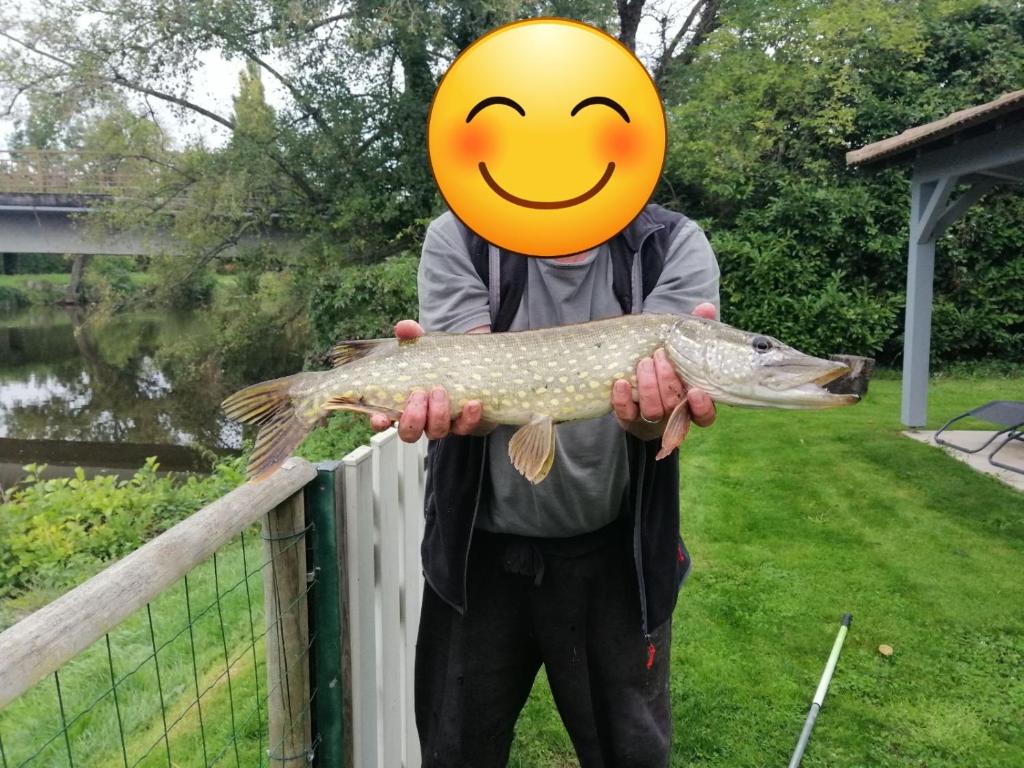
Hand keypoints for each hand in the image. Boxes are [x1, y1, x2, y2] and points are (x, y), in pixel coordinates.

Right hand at [369, 320, 492, 441]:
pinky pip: (466, 427)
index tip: (381, 417)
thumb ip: (412, 336)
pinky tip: (472, 403)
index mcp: (402, 404)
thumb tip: (403, 327)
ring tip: (439, 390)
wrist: (471, 362)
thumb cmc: (438, 359)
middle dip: (413, 418)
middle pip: (410, 433)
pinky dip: (469, 417)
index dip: (380, 422)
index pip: (383, 421)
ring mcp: (443, 424)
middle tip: (419, 394)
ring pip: (436, 432)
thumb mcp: (424, 346)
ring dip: (437, 414)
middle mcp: (421, 419)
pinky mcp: (465, 424)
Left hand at [611, 303, 717, 446]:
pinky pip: (625, 414)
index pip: (704, 416)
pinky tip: (621, 382)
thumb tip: (706, 308)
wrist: (637, 379)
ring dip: (648, 387)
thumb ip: (696, 330)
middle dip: (667, 382)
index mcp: (693, 401)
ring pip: (652, 411)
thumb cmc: (669, 363)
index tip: (695, 391)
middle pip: (674, 407)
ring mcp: (650, 417)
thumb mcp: (683, 347)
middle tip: (659, 356)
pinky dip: (622, 399)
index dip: (702, 407)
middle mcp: (673, 414)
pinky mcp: (628, 417)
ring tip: (643, 362)